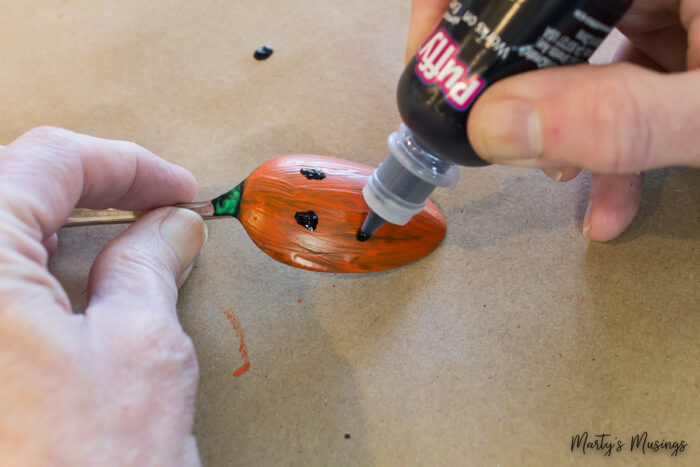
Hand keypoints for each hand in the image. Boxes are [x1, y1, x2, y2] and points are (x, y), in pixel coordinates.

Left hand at [0, 127, 205, 464]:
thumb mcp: (139, 348)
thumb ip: (150, 264)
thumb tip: (169, 227)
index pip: (48, 161)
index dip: (127, 165)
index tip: (173, 188)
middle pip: (11, 190)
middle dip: (93, 192)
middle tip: (154, 210)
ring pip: (1, 239)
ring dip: (62, 234)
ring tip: (127, 254)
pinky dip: (36, 277)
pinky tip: (79, 295)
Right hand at [407, 0, 699, 240]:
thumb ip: (620, 119)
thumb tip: (502, 127)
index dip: (465, 7)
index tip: (433, 58)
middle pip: (549, 21)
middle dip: (517, 90)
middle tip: (487, 130)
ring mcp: (673, 14)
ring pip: (583, 63)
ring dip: (564, 134)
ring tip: (560, 176)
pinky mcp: (680, 49)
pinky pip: (621, 89)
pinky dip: (609, 146)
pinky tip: (609, 199)